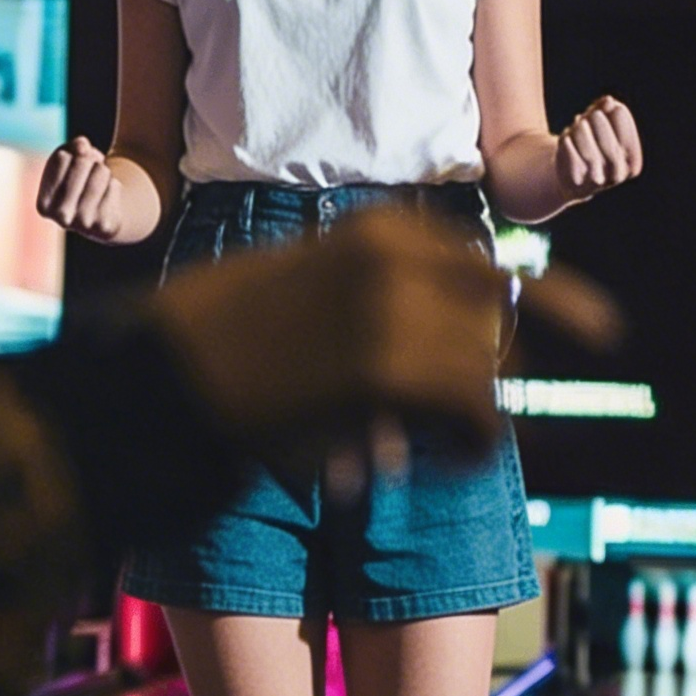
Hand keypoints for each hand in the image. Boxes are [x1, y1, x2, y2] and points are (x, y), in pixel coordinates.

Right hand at [37, 137, 124, 240]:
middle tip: (90, 175)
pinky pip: (114, 186)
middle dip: (90, 161)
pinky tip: (109, 198)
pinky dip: (114, 185)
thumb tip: (82, 145)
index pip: (62, 157)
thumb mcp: (70, 160)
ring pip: (100, 172)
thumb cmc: (81, 182)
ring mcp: (84, 224)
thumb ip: (72, 147)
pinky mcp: (105, 226)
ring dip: (103, 172)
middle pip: (81, 162)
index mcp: (44, 204)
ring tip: (100, 184)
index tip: (74, 168)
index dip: (73, 154)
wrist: (103, 213)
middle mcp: (61, 218)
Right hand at [145, 205, 506, 455]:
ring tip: (450, 445)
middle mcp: (397, 261)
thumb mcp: (304, 277)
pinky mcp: (386, 378)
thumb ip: (374, 289)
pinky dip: (473, 446)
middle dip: (490, 365)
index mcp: (379, 231)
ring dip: (478, 411)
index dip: (517, 309)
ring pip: (491, 368)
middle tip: (458, 409)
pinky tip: (449, 464)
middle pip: (498, 314)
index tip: (534, 340)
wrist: (161, 373)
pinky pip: (476, 414)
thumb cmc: (217, 334)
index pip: (488, 265)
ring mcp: (394, 315)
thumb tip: (440, 328)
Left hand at [554, 95, 642, 199]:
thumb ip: (605, 111)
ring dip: (583, 133)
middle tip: (594, 114)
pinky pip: (572, 160)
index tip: (614, 106)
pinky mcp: (575, 182)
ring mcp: (596, 182)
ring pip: (590, 156)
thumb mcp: (599, 123)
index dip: (622, 121)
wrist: (568, 172)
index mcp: (632, 165)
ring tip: (578, 122)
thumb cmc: (591, 142)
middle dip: (602, 126)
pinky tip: (565, 137)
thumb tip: (608, 101)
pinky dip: (568, 144)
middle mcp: (617, 177)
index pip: (630, 142)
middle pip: (611, 149)